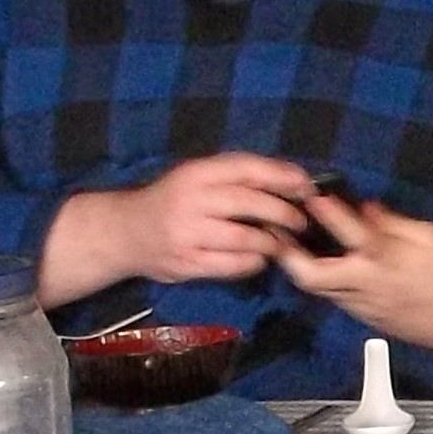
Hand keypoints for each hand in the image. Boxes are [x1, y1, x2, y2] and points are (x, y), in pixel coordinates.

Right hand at [39, 153, 315, 296]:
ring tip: (282, 243)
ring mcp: (187, 234)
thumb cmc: (171, 200)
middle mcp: (191, 199)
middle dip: (283, 212)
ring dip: (271, 242)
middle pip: (249, 203)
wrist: (125, 232)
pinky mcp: (186, 263)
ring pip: (244, 238)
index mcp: (196, 172)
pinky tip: (258, 259)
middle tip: (301, 221)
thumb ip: (235, 177)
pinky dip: (252, 263)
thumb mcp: (196, 177)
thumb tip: (292, 180)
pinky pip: (231, 265)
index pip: (245, 168)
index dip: (281, 175)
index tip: (307, 185)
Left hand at [279, 192, 432, 384]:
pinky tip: (316, 261)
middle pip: (312, 275)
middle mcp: (366, 286)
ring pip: (316, 288)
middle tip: (273, 227)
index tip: (311, 195)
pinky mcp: (363, 318)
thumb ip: (393, 222)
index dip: (329, 213)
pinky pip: (333, 296)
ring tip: (283, 240)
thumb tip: (362, 207)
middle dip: (286, 253)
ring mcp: (361, 306)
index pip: (351, 234)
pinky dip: (320, 277)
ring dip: (298, 265)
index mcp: (387, 261)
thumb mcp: (431, 237)